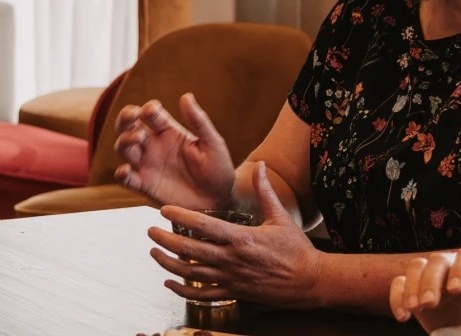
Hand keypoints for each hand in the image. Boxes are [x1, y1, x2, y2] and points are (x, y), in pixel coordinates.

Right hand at [114, 93, 236, 210]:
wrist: (220, 200)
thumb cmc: (218, 168)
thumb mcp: (212, 142)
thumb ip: (198, 120)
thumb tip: (186, 96)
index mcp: (169, 132)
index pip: (151, 114)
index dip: (148, 109)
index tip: (151, 110)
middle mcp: (154, 146)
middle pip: (129, 127)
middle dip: (125, 118)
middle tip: (131, 116)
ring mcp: (148, 165)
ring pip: (124, 149)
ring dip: (124, 141)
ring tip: (137, 138)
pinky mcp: (146, 185)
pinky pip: (127, 179)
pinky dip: (121, 174)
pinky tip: (126, 170)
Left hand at [146, 162, 323, 308]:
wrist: (310, 281)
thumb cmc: (296, 249)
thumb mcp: (280, 217)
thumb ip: (265, 191)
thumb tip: (261, 165)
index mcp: (241, 238)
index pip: (202, 225)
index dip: (179, 216)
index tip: (163, 210)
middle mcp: (231, 259)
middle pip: (189, 250)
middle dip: (165, 240)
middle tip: (150, 231)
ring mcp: (230, 278)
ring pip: (190, 274)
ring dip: (168, 264)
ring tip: (154, 253)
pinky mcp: (233, 292)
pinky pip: (202, 295)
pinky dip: (182, 291)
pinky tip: (169, 284)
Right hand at [389, 246, 460, 331]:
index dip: (460, 269)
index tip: (455, 290)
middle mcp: (453, 265)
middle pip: (436, 260)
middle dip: (430, 281)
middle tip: (429, 305)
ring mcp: (433, 276)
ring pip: (415, 267)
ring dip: (411, 287)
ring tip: (414, 310)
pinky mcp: (415, 288)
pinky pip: (400, 283)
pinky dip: (397, 296)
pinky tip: (402, 315)